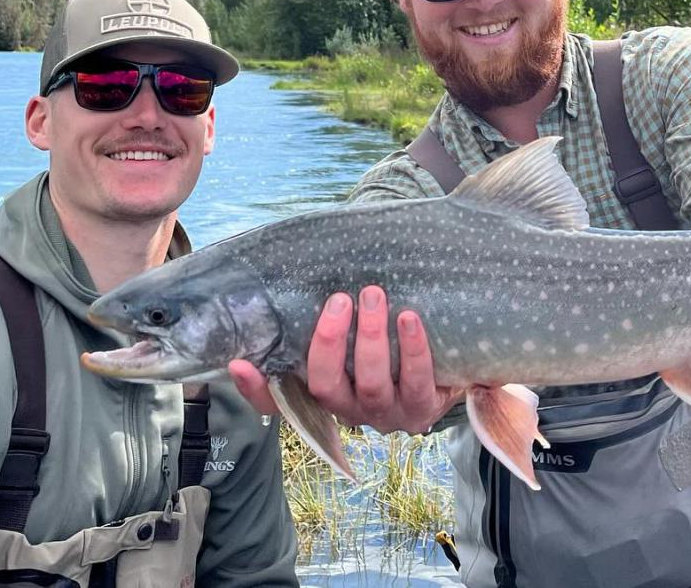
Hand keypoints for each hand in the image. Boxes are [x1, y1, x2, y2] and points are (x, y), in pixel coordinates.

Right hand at [229, 285, 459, 433]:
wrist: (450, 366)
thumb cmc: (392, 343)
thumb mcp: (356, 334)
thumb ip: (327, 316)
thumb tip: (293, 278)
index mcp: (324, 393)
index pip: (278, 400)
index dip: (256, 388)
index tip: (240, 362)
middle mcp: (348, 409)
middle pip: (325, 386)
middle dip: (329, 342)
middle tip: (340, 299)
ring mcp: (385, 413)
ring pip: (370, 384)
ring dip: (370, 337)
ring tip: (374, 295)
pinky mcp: (421, 409)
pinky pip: (416, 381)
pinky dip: (412, 348)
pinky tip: (408, 318)